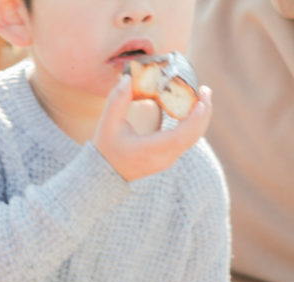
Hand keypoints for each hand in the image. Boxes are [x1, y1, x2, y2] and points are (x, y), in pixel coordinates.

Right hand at [93, 74, 212, 181]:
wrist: (106, 173)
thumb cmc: (106, 149)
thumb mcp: (108, 124)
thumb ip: (117, 100)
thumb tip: (127, 78)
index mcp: (150, 150)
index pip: (180, 136)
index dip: (194, 118)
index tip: (201, 100)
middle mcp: (163, 158)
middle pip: (193, 136)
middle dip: (204, 112)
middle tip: (205, 91)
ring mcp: (168, 160)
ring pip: (193, 138)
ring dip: (201, 118)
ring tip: (202, 97)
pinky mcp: (169, 158)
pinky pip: (188, 140)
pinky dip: (194, 125)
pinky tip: (193, 110)